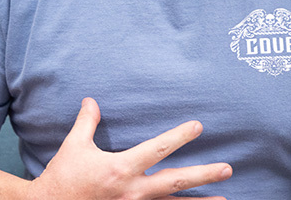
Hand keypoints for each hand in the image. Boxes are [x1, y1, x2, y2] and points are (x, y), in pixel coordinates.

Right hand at [24, 98, 231, 199]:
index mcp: (120, 169)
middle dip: (203, 175)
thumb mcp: (74, 146)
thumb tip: (91, 100)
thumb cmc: (63, 177)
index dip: (178, 136)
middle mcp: (132, 191)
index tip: (198, 126)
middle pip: (175, 182)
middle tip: (227, 169)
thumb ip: (86, 122)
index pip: (157, 149)